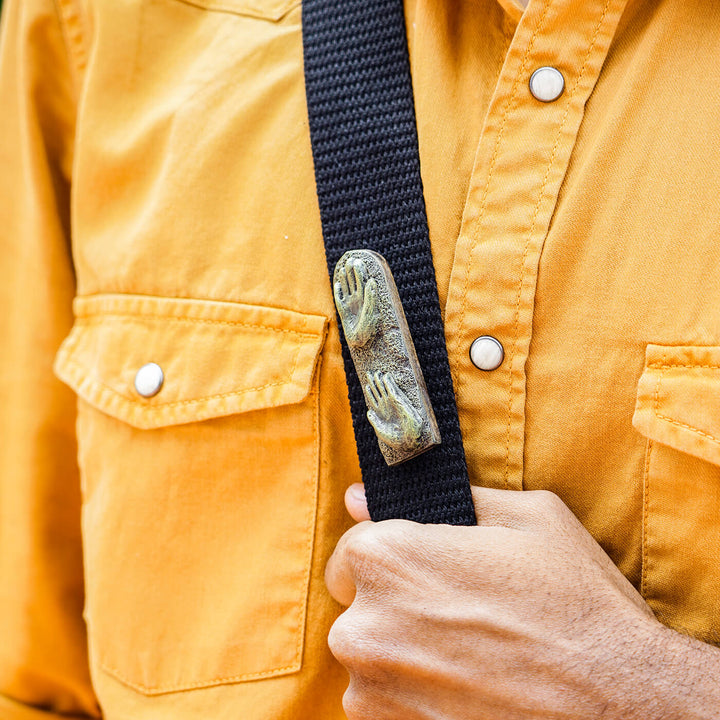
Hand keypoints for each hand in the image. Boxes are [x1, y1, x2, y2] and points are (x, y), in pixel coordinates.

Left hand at [327, 485, 718, 718]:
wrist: (623, 703)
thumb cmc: (575, 602)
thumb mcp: (527, 519)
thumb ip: (445, 500)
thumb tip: (362, 497)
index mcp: (388, 557)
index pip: (354, 545)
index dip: (395, 551)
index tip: (428, 564)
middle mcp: (364, 624)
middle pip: (356, 599)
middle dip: (395, 598)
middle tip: (456, 608)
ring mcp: (373, 687)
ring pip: (369, 649)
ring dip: (403, 646)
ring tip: (469, 648)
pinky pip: (381, 696)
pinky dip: (413, 688)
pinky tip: (466, 681)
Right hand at [334, 257, 378, 346]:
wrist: (360, 340)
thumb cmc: (368, 328)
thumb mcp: (372, 311)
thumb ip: (371, 297)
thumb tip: (371, 281)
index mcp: (366, 298)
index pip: (363, 281)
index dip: (360, 272)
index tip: (358, 262)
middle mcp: (358, 299)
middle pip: (354, 281)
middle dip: (352, 271)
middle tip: (351, 260)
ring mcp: (349, 303)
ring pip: (346, 287)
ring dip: (344, 278)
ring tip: (343, 267)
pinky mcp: (342, 309)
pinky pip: (339, 297)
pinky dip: (337, 291)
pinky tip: (337, 284)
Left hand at [365, 371, 422, 450]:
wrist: (407, 440)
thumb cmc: (394, 438)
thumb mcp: (379, 430)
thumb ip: (374, 421)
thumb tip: (369, 411)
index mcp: (381, 412)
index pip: (374, 399)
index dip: (370, 392)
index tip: (366, 385)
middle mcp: (387, 406)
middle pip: (378, 391)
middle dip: (373, 382)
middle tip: (369, 373)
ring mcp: (393, 403)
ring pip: (385, 388)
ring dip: (380, 380)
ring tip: (376, 372)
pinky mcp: (400, 401)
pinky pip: (393, 389)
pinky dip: (389, 382)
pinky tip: (386, 376)